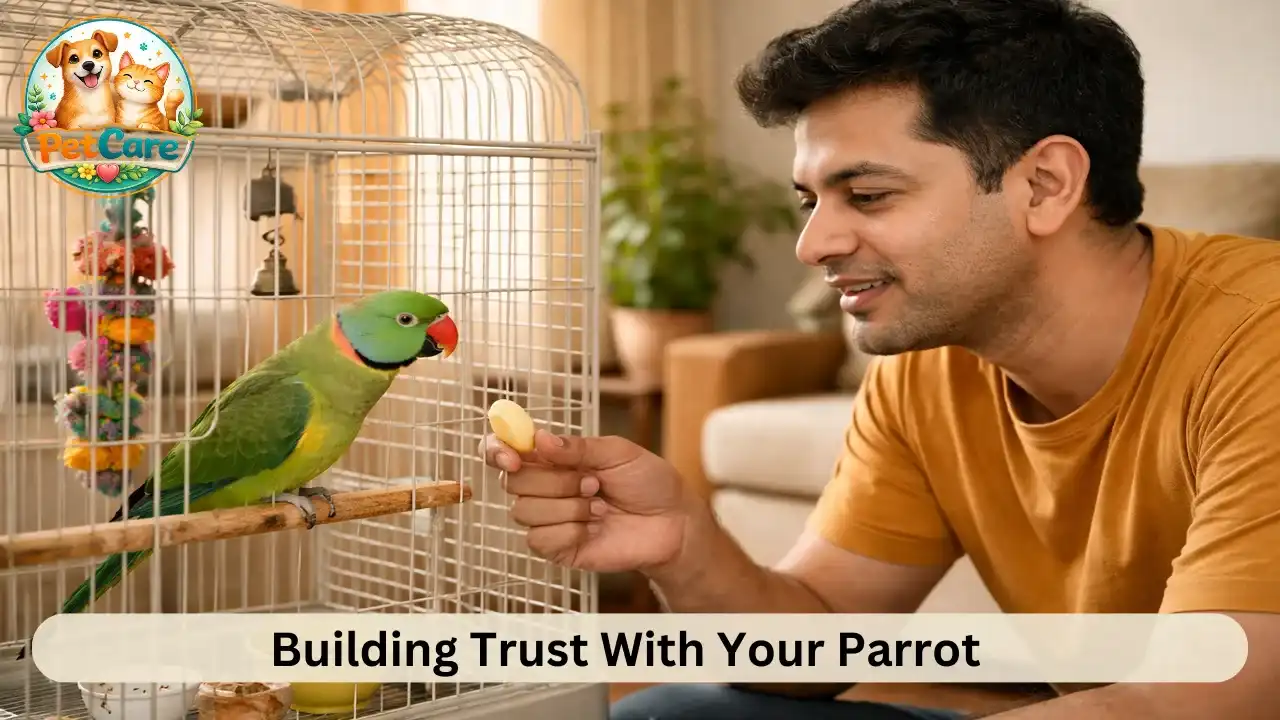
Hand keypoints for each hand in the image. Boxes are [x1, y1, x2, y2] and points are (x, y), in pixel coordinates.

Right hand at [481, 429, 695, 573]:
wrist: (673, 522)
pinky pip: (540, 539)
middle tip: (592, 482)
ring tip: (600, 506)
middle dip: (555, 481)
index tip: (513, 455)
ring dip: (568, 507)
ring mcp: (549, 519)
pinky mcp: (557, 548)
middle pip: (513, 482)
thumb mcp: (617, 452)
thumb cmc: (648, 482)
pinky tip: (595, 527)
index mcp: (553, 458)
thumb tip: (538, 439)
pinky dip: (571, 530)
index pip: (504, 450)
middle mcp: (545, 487)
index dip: (498, 450)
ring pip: (524, 511)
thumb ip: (577, 447)